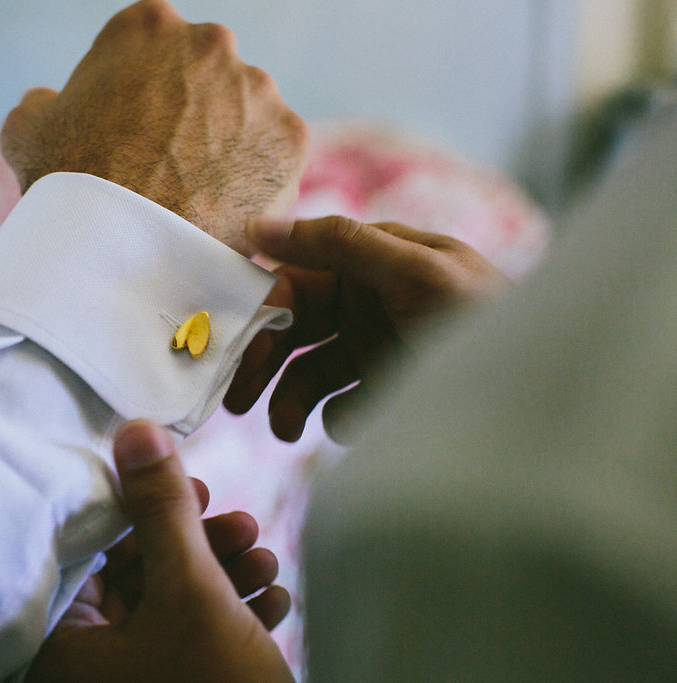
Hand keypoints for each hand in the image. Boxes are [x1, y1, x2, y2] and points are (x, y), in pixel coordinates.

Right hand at [0, 0, 307, 254]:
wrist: (122, 245)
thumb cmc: (70, 184)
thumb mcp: (28, 130)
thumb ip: (43, 102)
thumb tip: (46, 102)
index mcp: (148, 26)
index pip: (152, 48)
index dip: (142, 92)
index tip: (134, 131)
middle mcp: (210, 44)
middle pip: (207, 78)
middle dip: (193, 114)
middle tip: (168, 165)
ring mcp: (257, 90)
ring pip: (247, 117)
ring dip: (229, 145)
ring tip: (198, 195)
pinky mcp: (291, 138)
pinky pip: (276, 158)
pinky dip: (259, 181)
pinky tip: (227, 211)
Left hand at [24, 420, 293, 681]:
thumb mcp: (190, 590)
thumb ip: (160, 509)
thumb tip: (133, 430)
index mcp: (64, 652)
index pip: (89, 555)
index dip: (142, 512)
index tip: (189, 486)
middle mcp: (89, 673)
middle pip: (139, 580)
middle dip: (200, 547)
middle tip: (241, 524)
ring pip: (174, 611)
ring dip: (225, 579)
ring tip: (266, 563)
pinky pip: (194, 645)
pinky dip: (232, 619)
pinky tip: (274, 604)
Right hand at [224, 216, 507, 441]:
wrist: (540, 397)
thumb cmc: (482, 321)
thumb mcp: (416, 270)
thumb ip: (339, 242)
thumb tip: (259, 226)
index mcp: (369, 263)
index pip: (295, 277)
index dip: (258, 306)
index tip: (225, 338)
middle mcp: (366, 304)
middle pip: (292, 330)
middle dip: (260, 362)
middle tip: (234, 399)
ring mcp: (373, 352)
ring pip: (306, 373)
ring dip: (286, 399)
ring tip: (283, 430)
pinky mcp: (382, 396)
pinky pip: (337, 408)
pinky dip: (334, 418)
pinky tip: (352, 422)